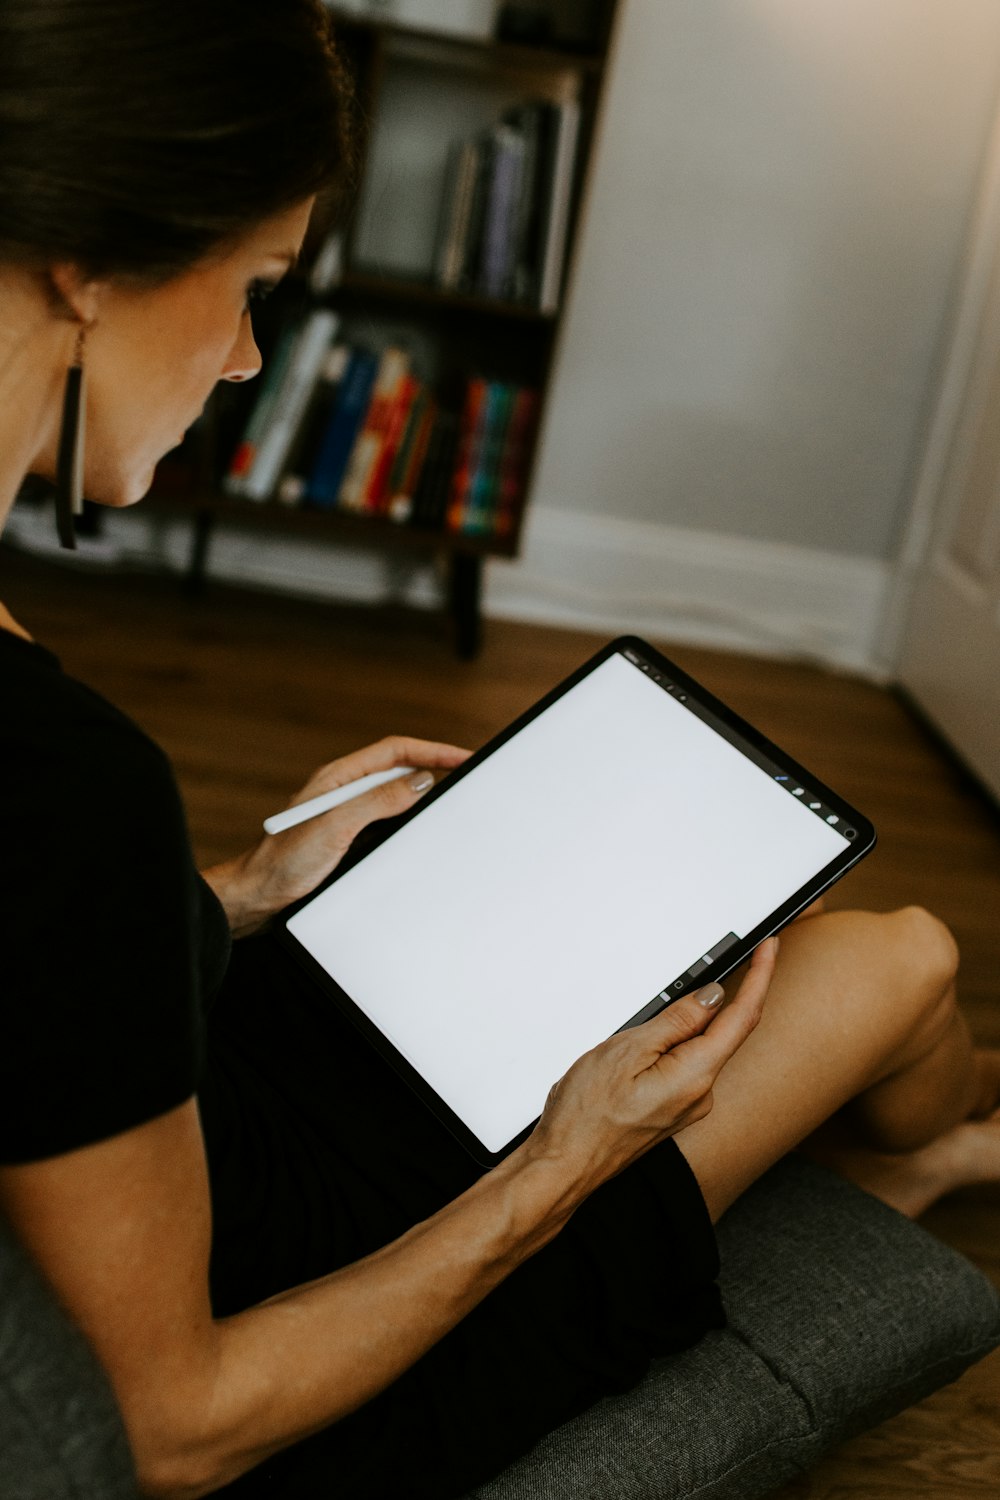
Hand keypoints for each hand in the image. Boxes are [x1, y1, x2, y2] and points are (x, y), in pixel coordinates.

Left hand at [203, 736, 470, 934]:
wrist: (257, 896)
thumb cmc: (283, 862)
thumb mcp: (336, 827)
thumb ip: (377, 801)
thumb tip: (420, 781)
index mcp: (338, 778)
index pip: (395, 751)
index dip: (433, 750)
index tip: (464, 756)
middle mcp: (343, 791)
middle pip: (398, 769)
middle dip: (434, 765)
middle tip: (467, 773)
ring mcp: (346, 814)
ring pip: (394, 795)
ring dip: (423, 794)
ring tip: (452, 798)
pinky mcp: (347, 837)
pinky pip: (387, 821)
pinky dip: (409, 820)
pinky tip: (421, 831)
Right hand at [522, 938, 775, 1197]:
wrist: (564, 1166)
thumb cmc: (586, 1116)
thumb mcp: (627, 1050)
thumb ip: (676, 1021)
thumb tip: (712, 996)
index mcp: (695, 1075)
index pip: (742, 1017)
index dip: (761, 977)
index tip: (770, 948)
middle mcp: (701, 1095)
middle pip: (726, 1032)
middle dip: (724, 996)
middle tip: (720, 961)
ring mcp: (688, 1106)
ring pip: (701, 1048)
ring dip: (687, 1023)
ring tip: (650, 1017)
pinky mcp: (672, 1110)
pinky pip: (686, 1066)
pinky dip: (676, 1044)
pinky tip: (648, 1042)